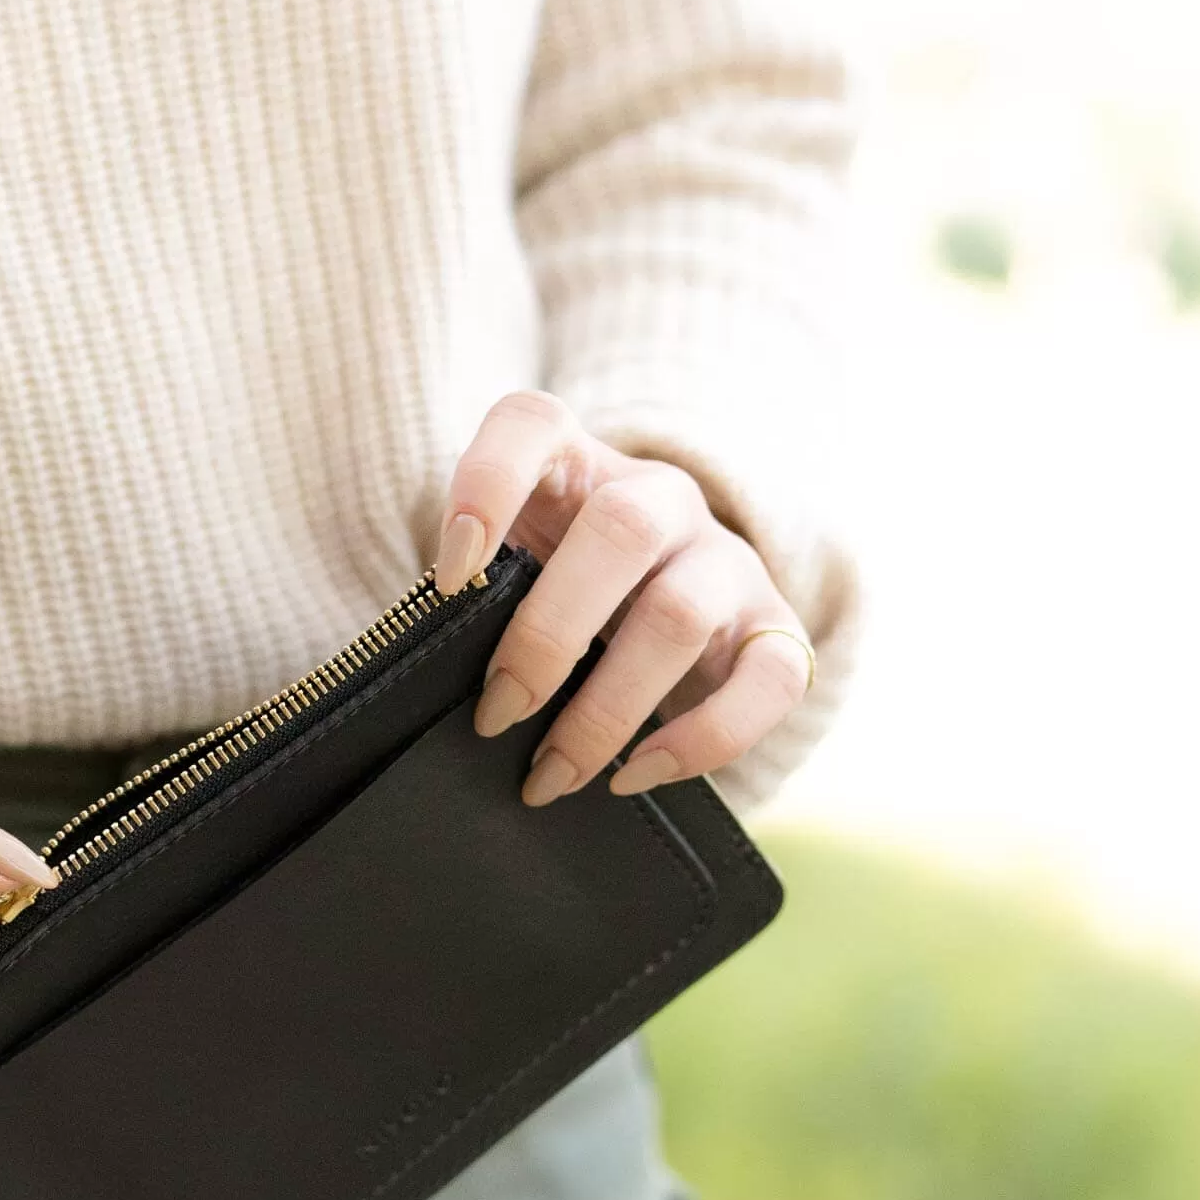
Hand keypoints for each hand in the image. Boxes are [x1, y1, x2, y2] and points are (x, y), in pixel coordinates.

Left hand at [434, 392, 814, 802]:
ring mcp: (726, 561)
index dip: (486, 486)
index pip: (531, 424)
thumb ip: (473, 606)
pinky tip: (633, 775)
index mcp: (574, 467)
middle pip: (623, 529)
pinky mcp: (775, 630)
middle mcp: (660, 498)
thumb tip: (425, 687)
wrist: (672, 621)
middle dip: (547, 637)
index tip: (449, 579)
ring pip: (682, 615)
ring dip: (605, 711)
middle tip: (495, 715)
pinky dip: (701, 741)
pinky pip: (769, 681)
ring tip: (549, 774)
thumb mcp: (509, 581)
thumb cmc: (557, 602)